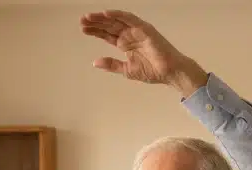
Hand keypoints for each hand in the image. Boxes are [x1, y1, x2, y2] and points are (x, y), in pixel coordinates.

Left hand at [80, 10, 207, 95]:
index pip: (107, 35)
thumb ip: (111, 64)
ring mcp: (136, 31)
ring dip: (103, 17)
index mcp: (125, 44)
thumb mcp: (127, 70)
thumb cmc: (152, 71)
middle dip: (95, 23)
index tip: (83, 29)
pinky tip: (105, 14)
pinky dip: (117, 15)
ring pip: (116, 20)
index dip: (95, 31)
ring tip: (89, 17)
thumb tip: (95, 62)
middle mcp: (129, 35)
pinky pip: (129, 18)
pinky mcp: (144, 28)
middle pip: (109, 26)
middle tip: (82, 21)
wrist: (169, 72)